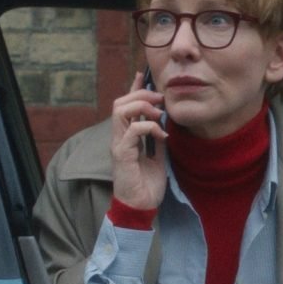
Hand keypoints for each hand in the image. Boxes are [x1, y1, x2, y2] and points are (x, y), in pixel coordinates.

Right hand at [109, 72, 167, 211]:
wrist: (141, 207)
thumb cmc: (147, 186)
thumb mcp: (157, 157)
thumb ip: (156, 140)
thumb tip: (163, 123)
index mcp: (126, 137)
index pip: (126, 106)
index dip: (134, 90)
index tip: (144, 76)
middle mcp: (119, 138)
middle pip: (119, 103)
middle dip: (140, 95)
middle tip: (160, 99)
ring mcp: (118, 145)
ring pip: (120, 111)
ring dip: (142, 107)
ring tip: (158, 114)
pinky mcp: (122, 155)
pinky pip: (132, 131)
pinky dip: (149, 127)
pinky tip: (162, 135)